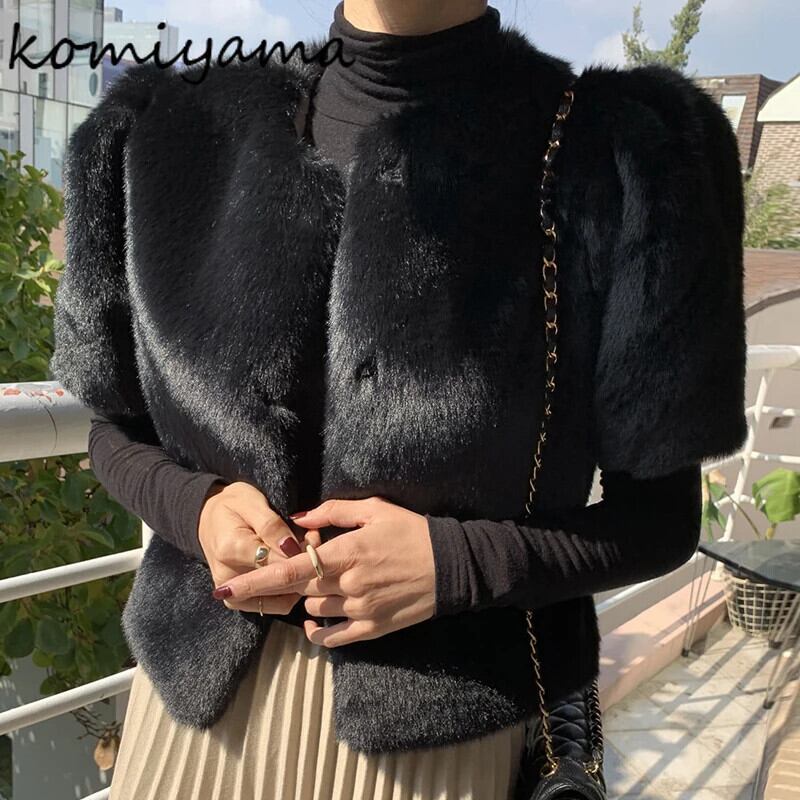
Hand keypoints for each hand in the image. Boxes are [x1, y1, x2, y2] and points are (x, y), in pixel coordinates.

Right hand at [199, 481, 318, 615]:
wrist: (207, 518)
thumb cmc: (232, 505)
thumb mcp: (251, 502)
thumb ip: (271, 526)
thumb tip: (291, 549)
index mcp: (231, 550)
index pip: (278, 563)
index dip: (302, 552)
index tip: (313, 536)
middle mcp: (229, 579)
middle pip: (281, 583)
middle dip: (303, 565)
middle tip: (312, 541)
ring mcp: (232, 594)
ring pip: (281, 600)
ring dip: (299, 580)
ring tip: (302, 553)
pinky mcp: (237, 601)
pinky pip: (273, 605)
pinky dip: (289, 591)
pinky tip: (293, 569)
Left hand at [210, 496, 435, 645]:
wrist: (452, 566)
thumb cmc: (412, 532)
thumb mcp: (375, 510)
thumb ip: (333, 512)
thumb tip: (297, 518)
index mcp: (346, 553)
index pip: (289, 570)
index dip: (254, 581)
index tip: (225, 589)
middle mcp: (349, 585)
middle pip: (298, 589)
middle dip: (286, 581)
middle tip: (294, 568)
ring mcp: (360, 611)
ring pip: (314, 608)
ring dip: (310, 596)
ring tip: (328, 580)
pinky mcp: (373, 629)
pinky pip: (334, 638)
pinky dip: (320, 631)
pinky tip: (316, 620)